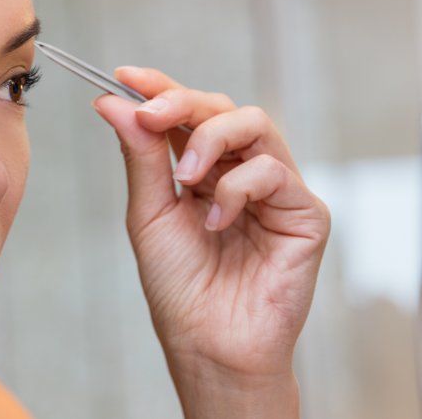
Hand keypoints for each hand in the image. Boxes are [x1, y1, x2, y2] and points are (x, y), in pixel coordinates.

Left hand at [92, 67, 329, 417]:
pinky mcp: (306, 213)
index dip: (160, 87)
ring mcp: (276, 190)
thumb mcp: (150, 214)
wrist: (209, 345)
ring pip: (255, 124)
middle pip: (222, 108)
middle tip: (152, 113)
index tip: (125, 76)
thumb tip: (114, 102)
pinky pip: (275, 171)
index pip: (186, 114)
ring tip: (186, 176)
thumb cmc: (180, 288)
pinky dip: (238, 187)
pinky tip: (217, 220)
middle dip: (183, 102)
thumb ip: (141, 156)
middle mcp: (240, 173)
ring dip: (211, 138)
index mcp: (202, 172)